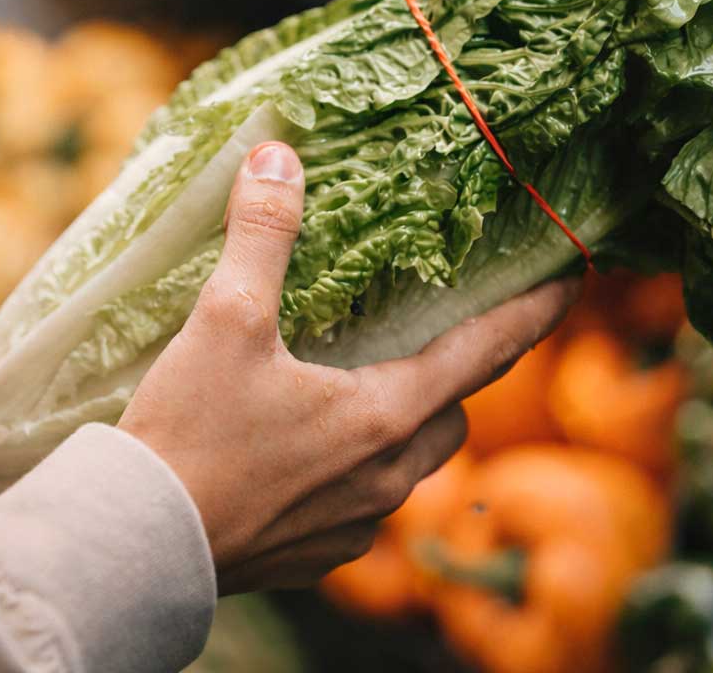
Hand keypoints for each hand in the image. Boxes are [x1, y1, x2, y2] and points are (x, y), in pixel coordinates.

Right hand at [118, 142, 578, 593]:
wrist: (138, 544)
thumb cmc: (191, 432)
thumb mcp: (225, 320)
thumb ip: (262, 235)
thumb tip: (278, 157)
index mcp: (387, 415)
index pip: (487, 351)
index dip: (534, 311)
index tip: (574, 280)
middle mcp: (388, 477)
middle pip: (451, 412)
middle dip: (453, 371)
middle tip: (434, 331)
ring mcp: (357, 525)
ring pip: (408, 463)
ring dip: (401, 421)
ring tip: (361, 386)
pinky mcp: (318, 555)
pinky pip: (362, 503)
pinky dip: (353, 468)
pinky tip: (305, 449)